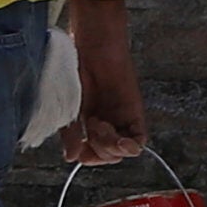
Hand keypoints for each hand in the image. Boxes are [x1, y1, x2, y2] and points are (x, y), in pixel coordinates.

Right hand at [65, 0, 150, 160]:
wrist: (92, 48)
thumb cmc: (74, 71)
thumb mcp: (66, 108)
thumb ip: (70, 134)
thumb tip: (72, 158)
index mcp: (88, 123)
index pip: (93, 154)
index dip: (88, 158)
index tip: (79, 150)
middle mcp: (107, 123)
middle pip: (109, 155)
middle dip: (98, 150)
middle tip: (90, 128)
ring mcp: (122, 118)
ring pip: (123, 150)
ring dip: (110, 146)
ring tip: (99, 123)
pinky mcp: (135, 111)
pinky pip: (140, 138)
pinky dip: (132, 145)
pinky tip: (123, 141)